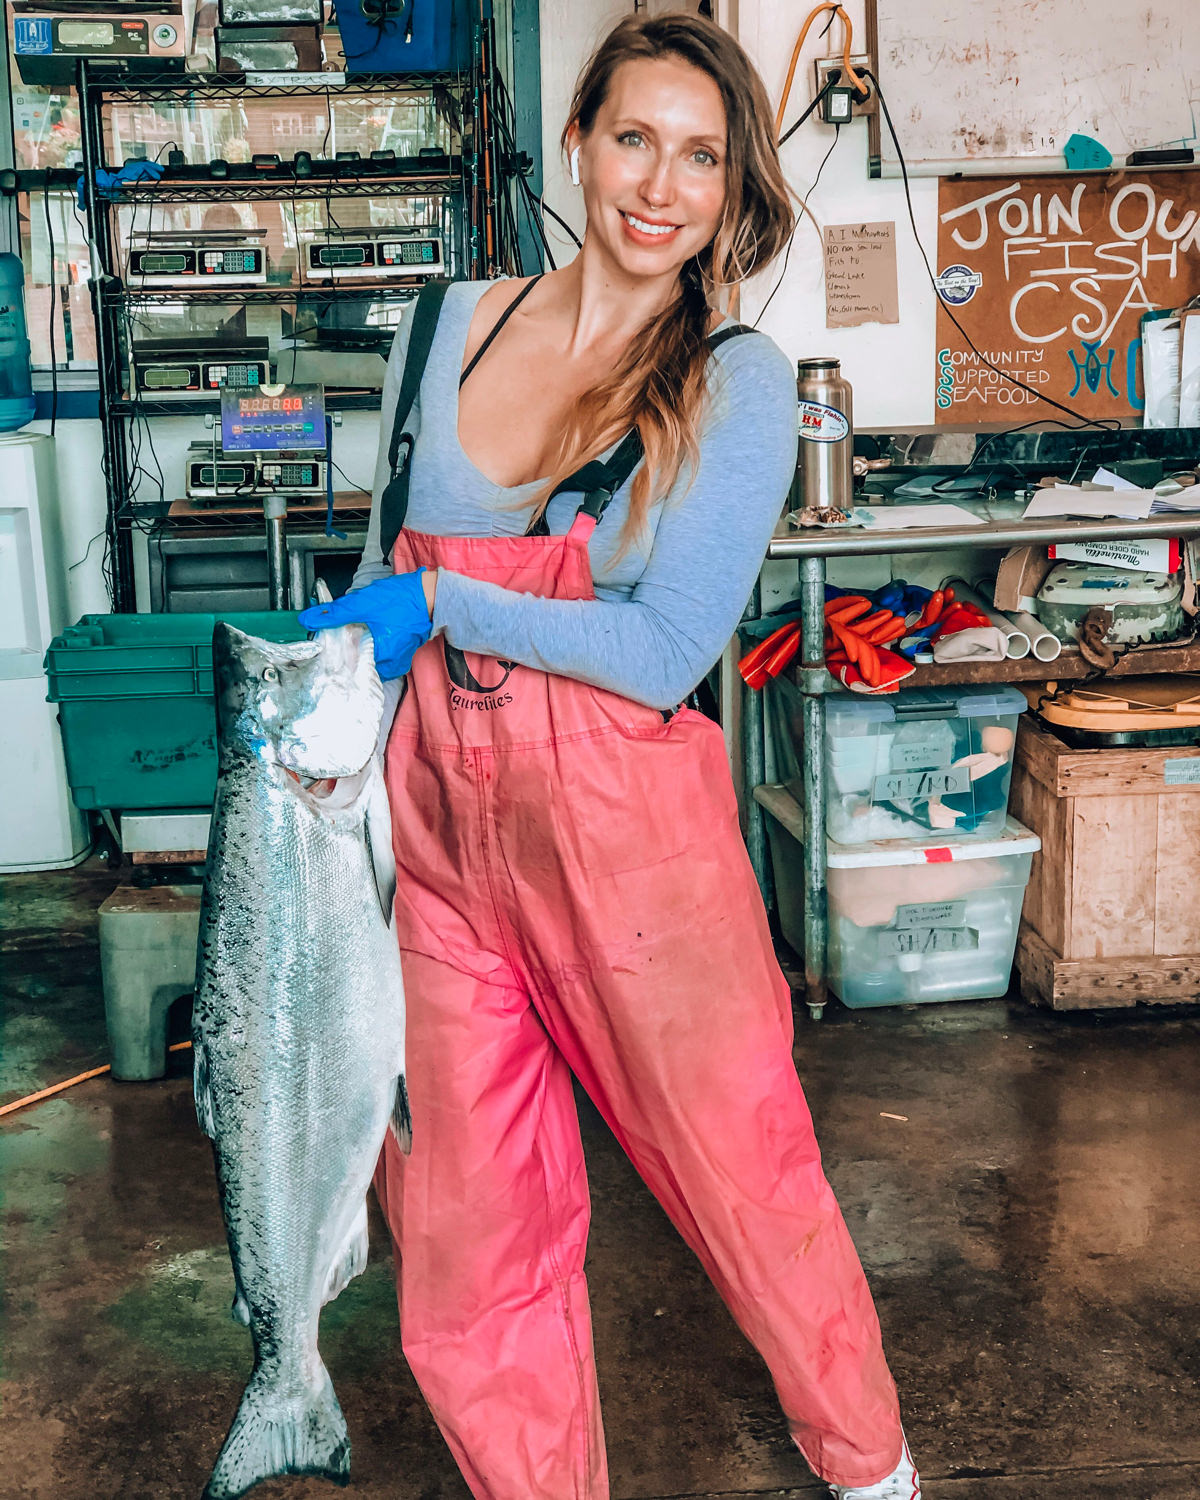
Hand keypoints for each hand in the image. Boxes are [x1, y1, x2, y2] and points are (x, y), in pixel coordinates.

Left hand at [298, 570, 432, 680]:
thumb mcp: (362, 604)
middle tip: (339, 636)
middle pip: (358, 665)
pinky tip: (368, 631)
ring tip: (353, 632)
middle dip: (347, 651)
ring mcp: (399, 660)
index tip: (327, 644)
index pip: (348, 667)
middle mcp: (391, 665)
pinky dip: (372, 645)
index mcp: (381, 659)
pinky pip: (380, 654)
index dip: (334, 655)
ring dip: (359, 647)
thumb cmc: (401, 600)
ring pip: (369, 659)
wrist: (432, 594)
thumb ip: (334, 613)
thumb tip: (307, 620)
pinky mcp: (403, 652)